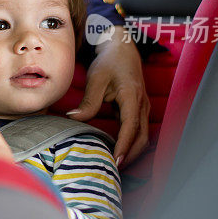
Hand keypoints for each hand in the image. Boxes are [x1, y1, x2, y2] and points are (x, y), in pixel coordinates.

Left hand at [68, 26, 149, 167]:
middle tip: (114, 170)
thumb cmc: (109, 62)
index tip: (116, 161)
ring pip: (143, 136)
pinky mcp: (139, 109)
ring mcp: (142, 107)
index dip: (125, 146)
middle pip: (142, 138)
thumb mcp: (96, 79)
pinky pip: (139, 131)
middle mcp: (142, 104)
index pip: (131, 128)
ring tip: (116, 166)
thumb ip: (88, 101)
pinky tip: (118, 152)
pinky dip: (132, 144)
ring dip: (133, 152)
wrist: (122, 48)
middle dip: (131, 156)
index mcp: (132, 97)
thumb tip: (74, 119)